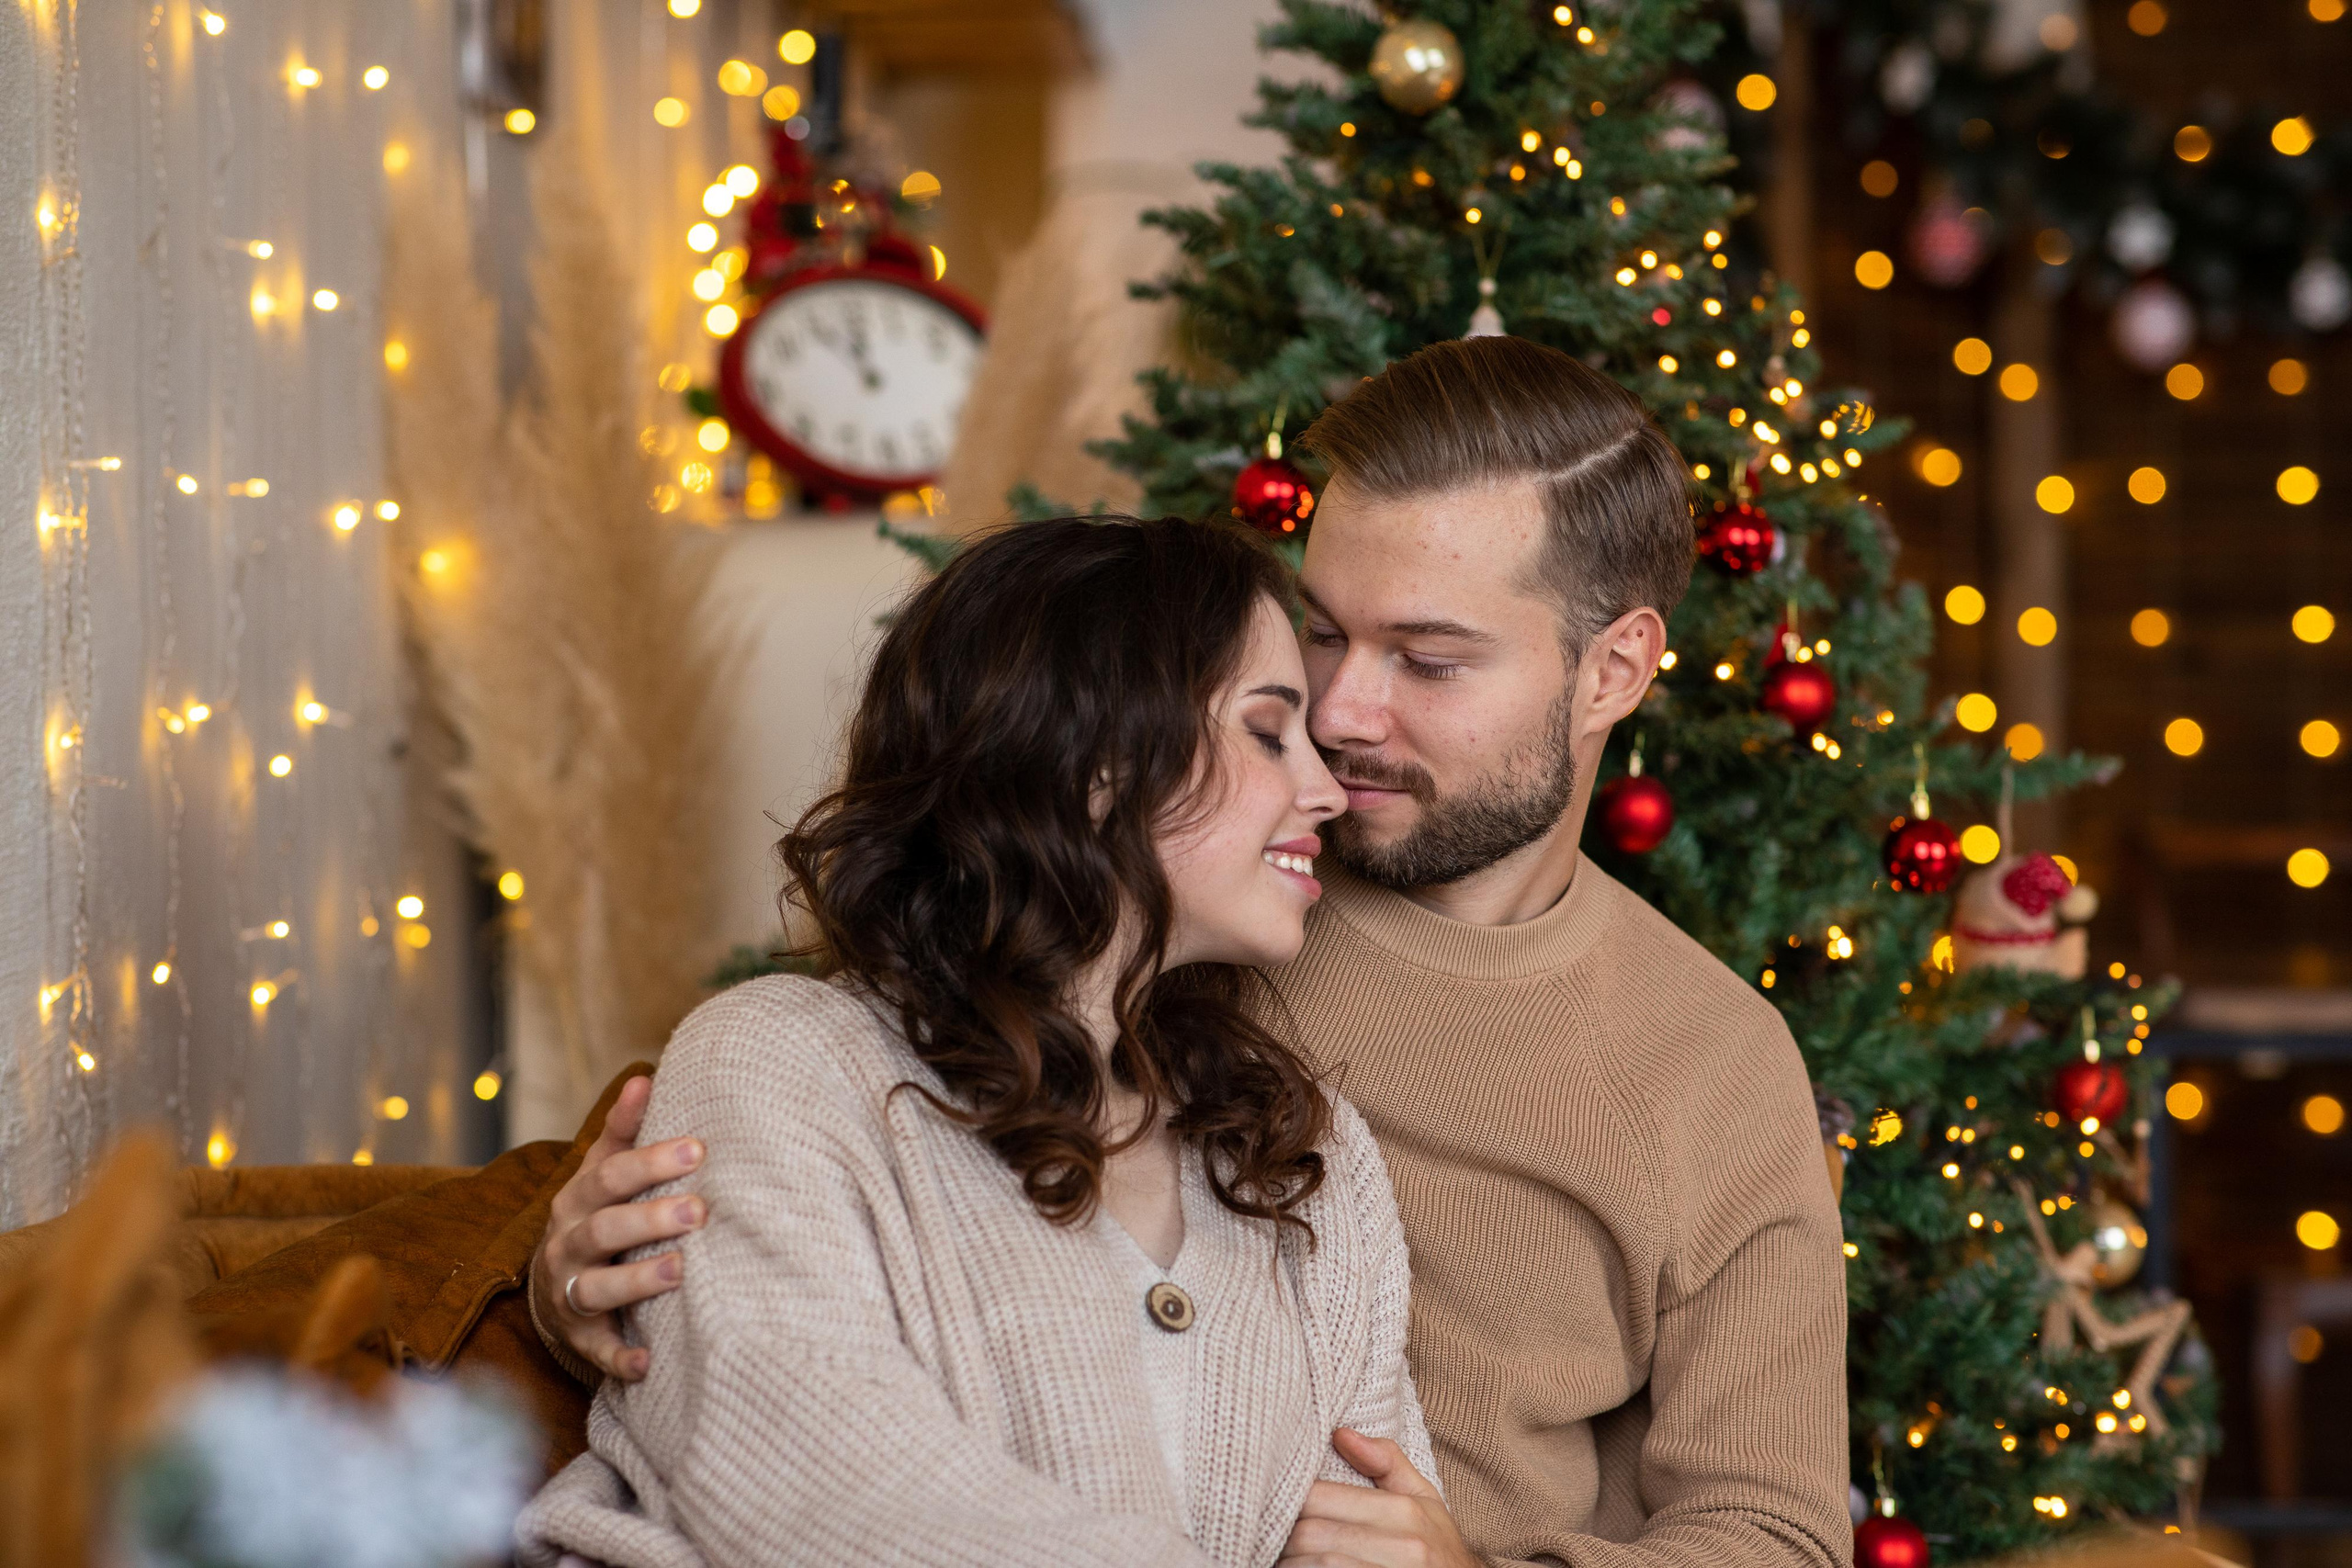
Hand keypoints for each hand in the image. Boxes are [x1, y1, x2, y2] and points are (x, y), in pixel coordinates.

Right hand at [529, 1075, 706, 1380]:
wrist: (551, 1283)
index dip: (651, 1162)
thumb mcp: (601, 1171)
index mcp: (578, 1199)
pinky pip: (596, 1350)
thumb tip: (645, 1076)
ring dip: (637, 1281)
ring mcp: (568, 1293)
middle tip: (699, 1210)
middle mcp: (567, 1244)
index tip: (697, 1149)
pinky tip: (648, 1363)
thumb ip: (624, 1131)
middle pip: (604, 1229)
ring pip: (596, 1287)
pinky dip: (619, 1357)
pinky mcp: (577, 1336)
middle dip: (650, 1219)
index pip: (611, 1176)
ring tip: (681, 1272)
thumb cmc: (595, 1214)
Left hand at [1278, 1429, 1476, 1567]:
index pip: (1320, 1498)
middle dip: (1284, 1535)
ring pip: (1315, 1565)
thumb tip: (1340, 1433)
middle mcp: (1404, 1548)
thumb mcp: (1425, 1501)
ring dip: (1290, 1562)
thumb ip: (1387, 1463)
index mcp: (1406, 1514)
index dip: (1291, 1500)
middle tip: (1275, 1533)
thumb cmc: (1439, 1550)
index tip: (1282, 1503)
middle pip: (1311, 1535)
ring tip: (1285, 1557)